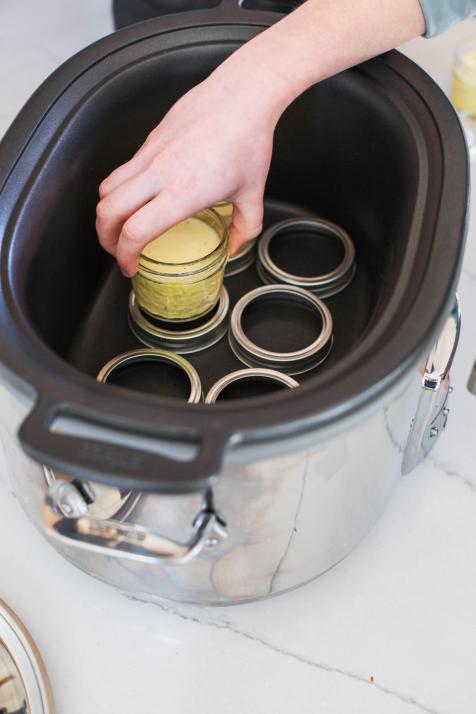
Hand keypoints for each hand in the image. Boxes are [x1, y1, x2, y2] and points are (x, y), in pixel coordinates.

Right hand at [96, 62, 277, 276]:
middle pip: (108, 211)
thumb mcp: (253, 194)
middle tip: (117, 252)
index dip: (125, 256)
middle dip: (105, 239)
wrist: (241, 95)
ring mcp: (150, 155)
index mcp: (183, 193)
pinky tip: (134, 199)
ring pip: (106, 188)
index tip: (131, 267)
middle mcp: (159, 173)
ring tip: (118, 228)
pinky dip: (116, 191)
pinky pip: (120, 171)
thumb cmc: (247, 140)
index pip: (136, 231)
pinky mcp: (149, 141)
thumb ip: (245, 228)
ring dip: (105, 214)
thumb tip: (236, 246)